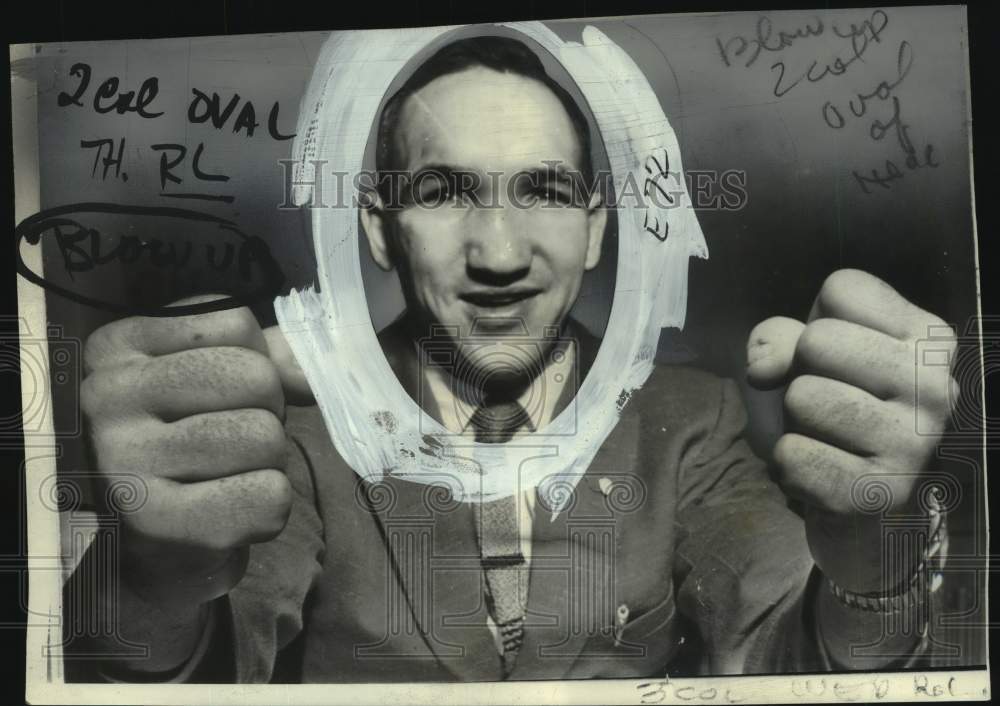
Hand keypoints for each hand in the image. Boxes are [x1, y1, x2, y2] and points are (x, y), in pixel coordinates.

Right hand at [81, 296, 310, 607]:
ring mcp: (121, 459)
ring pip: (265, 436)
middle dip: (267, 413)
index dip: (255, 364)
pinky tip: (231, 510)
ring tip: (228, 476)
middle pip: (255, 378)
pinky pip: (268, 497)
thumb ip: (273, 356)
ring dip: (269, 463)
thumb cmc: (191, 444)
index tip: (219, 398)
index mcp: (114, 346)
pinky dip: (270, 507)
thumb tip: (314, 369)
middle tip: (232, 444)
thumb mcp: (218, 380)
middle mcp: (104, 396)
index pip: (237, 326)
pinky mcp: (153, 521)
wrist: (151, 544)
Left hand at [746, 269, 957, 592]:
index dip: (816, 320)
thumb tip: (763, 369)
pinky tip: (821, 466)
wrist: (862, 494)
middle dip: (803, 368)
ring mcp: (916, 442)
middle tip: (827, 398)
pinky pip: (795, 456)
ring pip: (803, 396)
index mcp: (930, 337)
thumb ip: (779, 337)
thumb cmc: (837, 401)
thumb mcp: (811, 352)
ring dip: (796, 417)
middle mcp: (935, 385)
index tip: (837, 356)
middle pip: (818, 340)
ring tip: (826, 432)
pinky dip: (789, 462)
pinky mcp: (882, 492)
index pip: (842, 288)